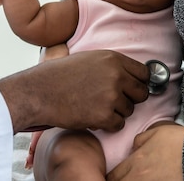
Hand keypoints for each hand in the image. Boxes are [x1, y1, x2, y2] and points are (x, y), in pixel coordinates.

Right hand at [0, 50, 149, 132]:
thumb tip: (130, 76)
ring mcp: (111, 95)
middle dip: (130, 99)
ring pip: (130, 110)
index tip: (130, 89)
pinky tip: (92, 117)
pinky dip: (107, 125)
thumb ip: (111, 65)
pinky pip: (118, 125)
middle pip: (142, 93)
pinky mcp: (104, 115)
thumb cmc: (58, 75)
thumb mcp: (87, 59)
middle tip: (112, 101)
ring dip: (116, 112)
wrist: (39, 91)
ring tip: (95, 107)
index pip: (144, 73)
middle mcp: (116, 75)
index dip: (137, 82)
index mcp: (112, 58)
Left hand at [107, 125, 183, 180]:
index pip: (114, 175)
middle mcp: (140, 177)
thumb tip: (133, 149)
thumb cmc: (180, 142)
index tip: (115, 176)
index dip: (113, 176)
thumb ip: (139, 141)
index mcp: (136, 162)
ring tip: (138, 179)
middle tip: (123, 178)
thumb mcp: (156, 133)